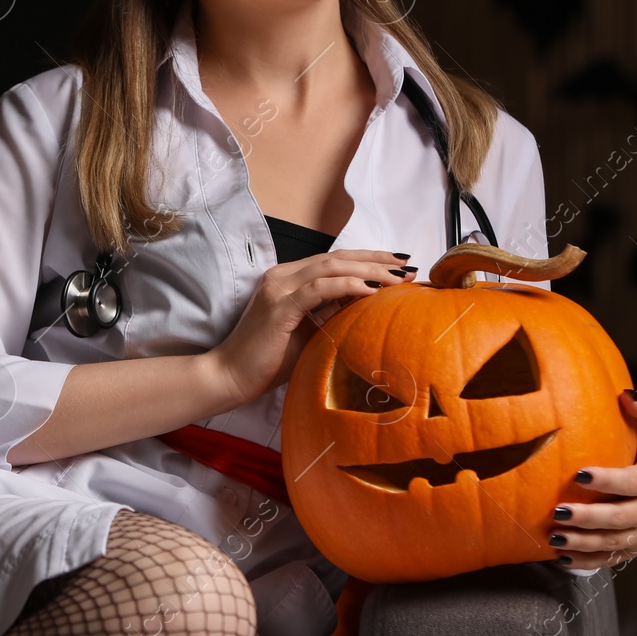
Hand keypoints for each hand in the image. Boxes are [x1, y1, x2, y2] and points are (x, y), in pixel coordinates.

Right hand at [206, 249, 416, 407]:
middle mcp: (282, 276)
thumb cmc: (267, 362)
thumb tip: (364, 307)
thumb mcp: (307, 332)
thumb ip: (329, 314)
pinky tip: (372, 291)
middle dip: (375, 259)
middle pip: (337, 258)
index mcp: (287, 279)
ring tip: (397, 278)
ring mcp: (278, 288)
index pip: (334, 261)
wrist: (229, 377)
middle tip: (407, 264)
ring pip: (332, 267)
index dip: (367, 259)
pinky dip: (348, 286)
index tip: (397, 264)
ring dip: (369, 271)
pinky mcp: (278, 306)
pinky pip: (319, 289)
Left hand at [547, 389, 636, 569]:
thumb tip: (626, 396)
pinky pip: (611, 559)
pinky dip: (587, 561)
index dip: (608, 480)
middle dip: (590, 518)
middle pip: (622, 519)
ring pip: (615, 543)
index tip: (579, 474)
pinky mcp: (635, 549)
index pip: (633, 483)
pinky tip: (562, 557)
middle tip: (559, 512)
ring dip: (583, 543)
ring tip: (554, 538)